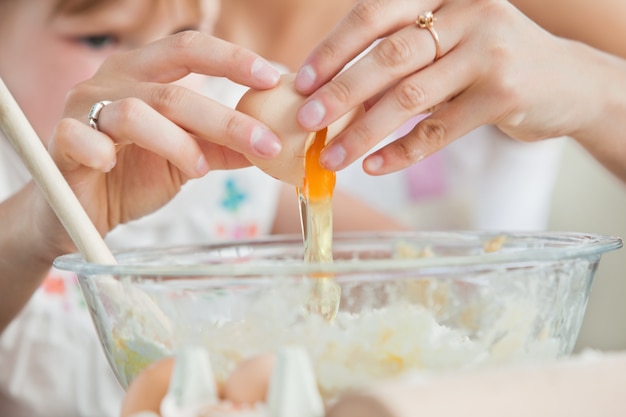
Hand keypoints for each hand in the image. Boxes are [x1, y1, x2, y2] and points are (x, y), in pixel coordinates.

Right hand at [47, 31, 281, 233]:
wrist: (84, 211)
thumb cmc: (134, 176)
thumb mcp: (188, 158)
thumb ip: (222, 147)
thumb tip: (274, 142)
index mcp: (145, 74)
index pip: (190, 49)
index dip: (232, 59)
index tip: (273, 78)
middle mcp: (114, 82)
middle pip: (173, 88)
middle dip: (226, 119)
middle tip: (266, 144)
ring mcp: (84, 110)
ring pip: (135, 113)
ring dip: (177, 144)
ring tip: (199, 170)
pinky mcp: (61, 142)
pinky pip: (78, 138)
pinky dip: (99, 150)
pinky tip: (111, 164)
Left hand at [293, 0, 597, 174]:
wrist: (567, 82)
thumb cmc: (490, 61)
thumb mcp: (448, 44)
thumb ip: (401, 58)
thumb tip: (336, 94)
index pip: (374, 15)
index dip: (333, 50)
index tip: (301, 82)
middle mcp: (469, 12)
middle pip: (389, 55)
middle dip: (341, 91)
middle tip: (306, 120)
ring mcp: (490, 51)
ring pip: (411, 96)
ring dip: (364, 131)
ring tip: (332, 156)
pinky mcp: (505, 94)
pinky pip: (440, 130)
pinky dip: (403, 152)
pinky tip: (375, 167)